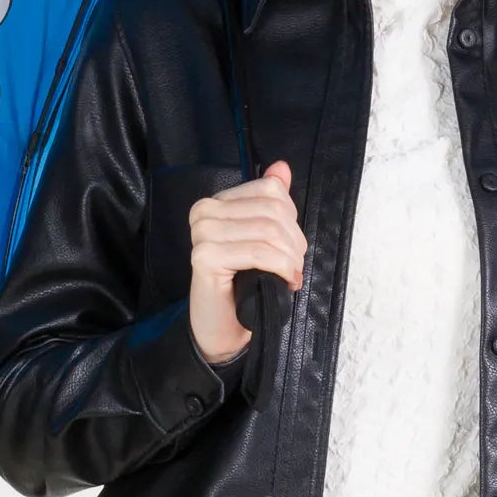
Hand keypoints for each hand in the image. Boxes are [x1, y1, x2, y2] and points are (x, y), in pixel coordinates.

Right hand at [187, 160, 306, 364]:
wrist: (221, 329)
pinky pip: (259, 252)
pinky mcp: (206, 257)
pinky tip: (285, 281)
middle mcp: (204, 212)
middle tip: (293, 267)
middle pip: (273, 210)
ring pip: (269, 230)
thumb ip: (269, 202)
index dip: (291, 220)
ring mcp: (202, 233)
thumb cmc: (242, 286)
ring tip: (289, 276)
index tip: (290, 246)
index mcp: (216, 202)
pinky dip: (281, 267)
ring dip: (290, 258)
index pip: (271, 190)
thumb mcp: (261, 239)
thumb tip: (281, 167)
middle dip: (294, 242)